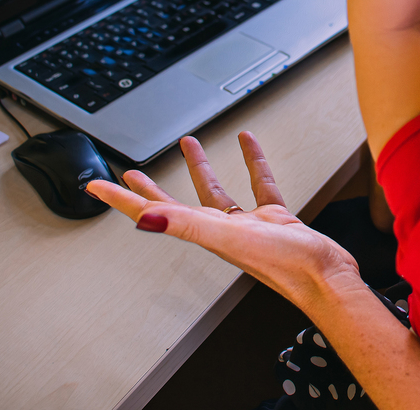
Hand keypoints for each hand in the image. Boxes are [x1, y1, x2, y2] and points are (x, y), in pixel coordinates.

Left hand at [85, 132, 360, 309]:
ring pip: (215, 191)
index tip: (95, 187)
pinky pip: (258, 184)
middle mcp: (218, 230)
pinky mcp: (272, 218)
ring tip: (189, 143)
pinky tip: (249, 145)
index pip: (151, 213)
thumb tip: (145, 219)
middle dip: (150, 189)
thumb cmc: (282, 265)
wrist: (323, 276)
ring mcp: (245, 224)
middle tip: (128, 174)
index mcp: (201, 233)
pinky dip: (252, 163)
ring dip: (200, 167)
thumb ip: (185, 226)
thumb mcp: (227, 239)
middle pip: (174, 205)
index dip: (121, 200)